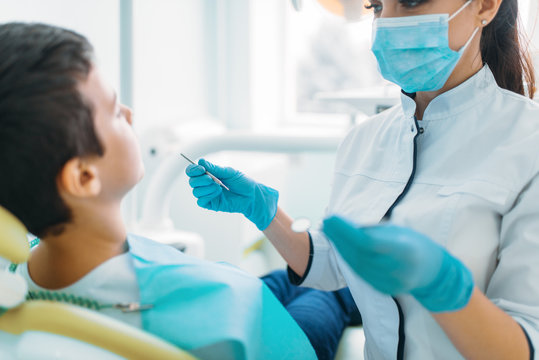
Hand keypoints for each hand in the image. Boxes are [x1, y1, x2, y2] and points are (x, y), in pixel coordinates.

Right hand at [185, 159, 278, 230]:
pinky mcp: (211, 204)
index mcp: (208, 174)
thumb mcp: (229, 172)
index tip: (201, 168)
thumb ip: (215, 168)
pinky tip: (218, 192)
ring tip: (218, 186)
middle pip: (192, 182)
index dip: (193, 170)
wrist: (251, 195)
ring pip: (196, 191)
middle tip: (211, 178)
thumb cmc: (241, 182)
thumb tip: (200, 161)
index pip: (192, 172)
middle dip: (200, 179)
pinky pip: (201, 201)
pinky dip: (208, 195)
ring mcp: (207, 195)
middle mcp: (205, 185)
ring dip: (206, 187)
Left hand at [322, 215, 473, 311]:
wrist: (433, 273)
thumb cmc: (414, 244)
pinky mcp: (384, 289)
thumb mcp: (399, 231)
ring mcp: (390, 283)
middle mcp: (397, 270)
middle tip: (325, 221)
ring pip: (356, 264)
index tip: (331, 218)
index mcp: (405, 251)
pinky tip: (340, 246)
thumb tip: (345, 225)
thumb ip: (374, 231)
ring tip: (329, 231)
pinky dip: (348, 258)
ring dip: (340, 247)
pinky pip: (360, 273)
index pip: (367, 242)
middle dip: (339, 236)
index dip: (346, 230)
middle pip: (359, 253)